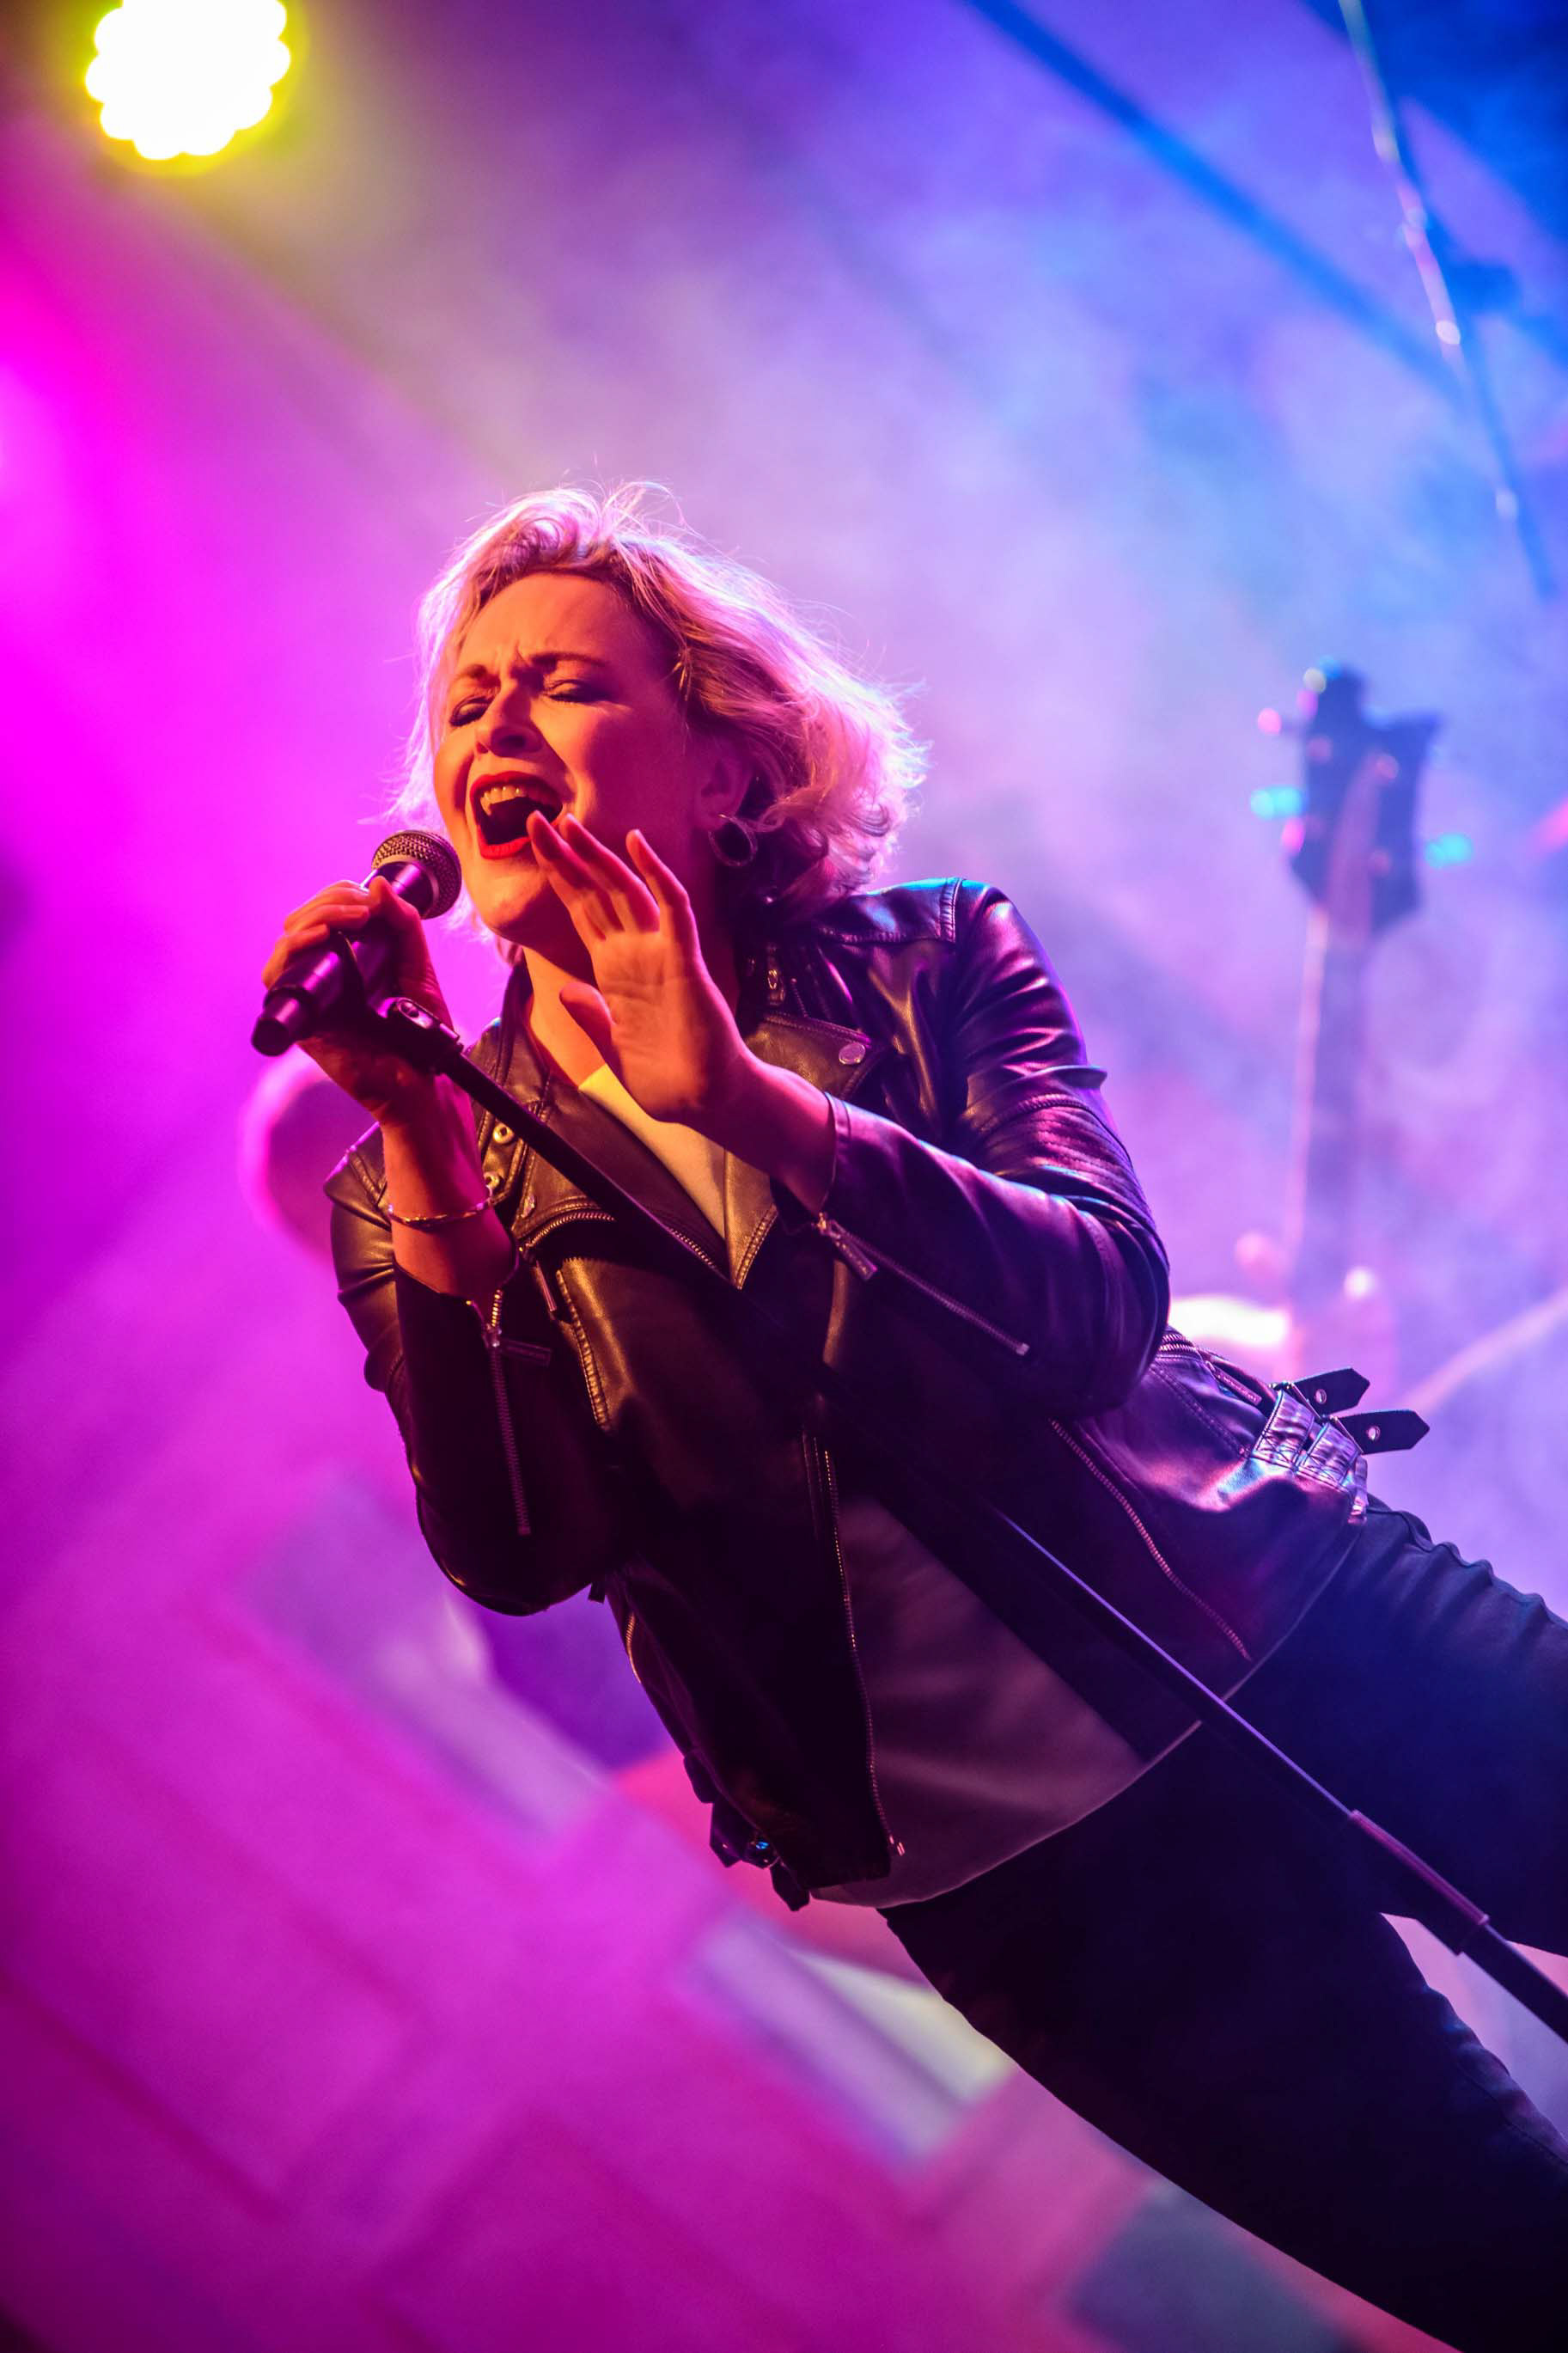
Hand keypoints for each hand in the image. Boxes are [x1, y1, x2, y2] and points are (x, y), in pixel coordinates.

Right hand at [260, 875, 455, 1124]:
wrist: (423, 1080)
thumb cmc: (421, 1029)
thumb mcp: (417, 964)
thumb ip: (404, 924)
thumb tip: (378, 883)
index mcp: (344, 958)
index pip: (323, 912)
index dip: (339, 895)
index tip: (368, 898)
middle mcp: (321, 975)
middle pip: (301, 920)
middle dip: (330, 902)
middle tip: (362, 907)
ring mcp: (308, 996)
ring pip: (286, 941)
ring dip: (315, 918)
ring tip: (350, 919)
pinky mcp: (300, 1019)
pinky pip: (277, 977)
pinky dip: (293, 950)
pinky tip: (320, 938)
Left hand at [530, 811, 750, 1128]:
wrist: (705, 1100)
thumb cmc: (667, 1078)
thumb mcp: (614, 1048)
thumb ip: (592, 1017)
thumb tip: (565, 991)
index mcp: (614, 972)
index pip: (582, 912)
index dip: (559, 878)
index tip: (534, 845)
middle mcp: (635, 954)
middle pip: (596, 892)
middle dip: (567, 857)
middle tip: (538, 818)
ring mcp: (660, 953)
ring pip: (627, 891)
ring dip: (599, 857)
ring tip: (570, 823)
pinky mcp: (685, 960)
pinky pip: (672, 909)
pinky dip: (656, 875)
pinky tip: (638, 845)